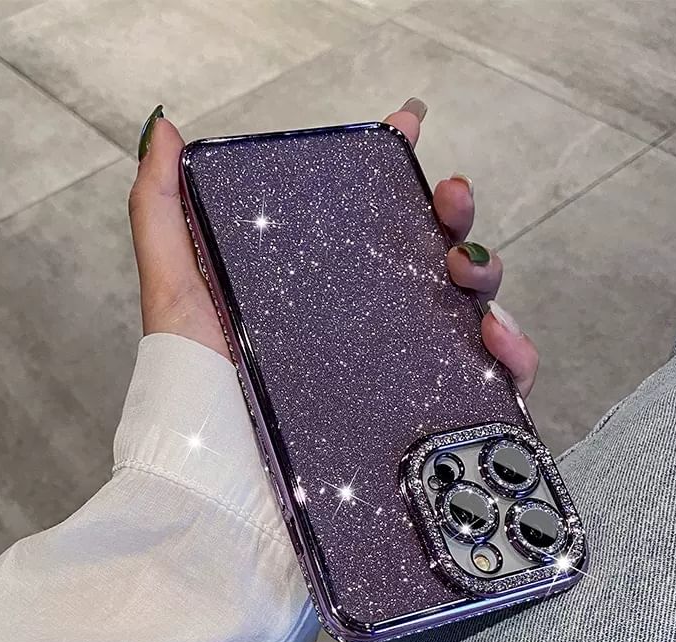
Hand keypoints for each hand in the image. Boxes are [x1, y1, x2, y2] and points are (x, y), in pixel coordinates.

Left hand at [128, 100, 537, 396]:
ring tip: (467, 273)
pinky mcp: (424, 419)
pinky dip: (512, 357)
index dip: (395, 164)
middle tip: (448, 199)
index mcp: (320, 284)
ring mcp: (398, 367)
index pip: (368, 212)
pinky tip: (498, 342)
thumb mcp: (176, 290)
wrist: (219, 484)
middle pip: (430, 250)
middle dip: (453, 213)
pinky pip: (489, 383)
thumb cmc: (195, 390)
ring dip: (486, 275)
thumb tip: (166, 130)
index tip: (408, 123)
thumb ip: (162, 209)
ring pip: (469, 306)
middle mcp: (365, 320)